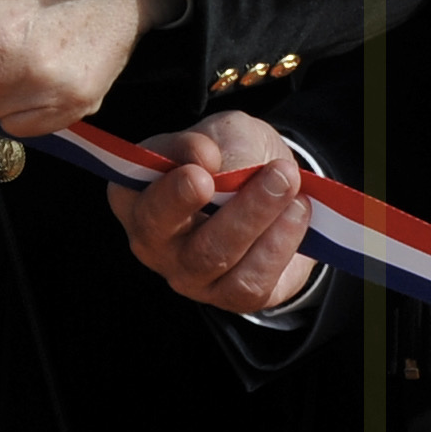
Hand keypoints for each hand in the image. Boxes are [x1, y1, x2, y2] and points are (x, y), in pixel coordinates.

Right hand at [105, 116, 318, 315]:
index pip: (139, 195)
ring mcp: (187, 275)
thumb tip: (204, 156)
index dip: (171, 186)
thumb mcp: (220, 134)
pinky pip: (249, 282)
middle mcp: (152, 241)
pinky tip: (297, 213)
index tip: (207, 161)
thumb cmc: (230, 157)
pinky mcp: (227, 297)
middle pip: (176, 236)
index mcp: (133, 195)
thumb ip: (209, 142)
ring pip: (214, 256)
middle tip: (275, 174)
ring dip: (260, 217)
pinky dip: (279, 245)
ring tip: (290, 182)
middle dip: (224, 205)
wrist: (269, 186)